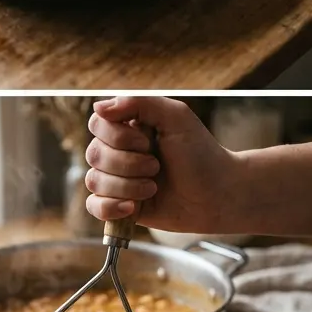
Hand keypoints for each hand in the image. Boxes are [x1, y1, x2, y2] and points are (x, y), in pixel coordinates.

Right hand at [85, 96, 236, 232]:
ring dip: (127, 186)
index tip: (147, 141)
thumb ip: (140, 103)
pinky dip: (110, 208)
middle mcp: (119, 152)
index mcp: (129, 127)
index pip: (98, 124)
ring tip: (154, 187)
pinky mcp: (121, 206)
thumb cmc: (201, 154)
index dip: (118, 136)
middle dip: (129, 163)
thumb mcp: (176, 117)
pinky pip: (95, 207)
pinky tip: (132, 208)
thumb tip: (99, 106)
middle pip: (94, 154)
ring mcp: (119, 180)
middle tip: (158, 166)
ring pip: (94, 181)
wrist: (218, 194)